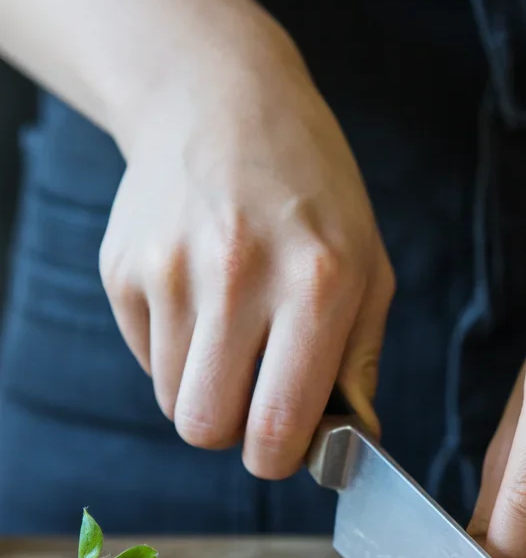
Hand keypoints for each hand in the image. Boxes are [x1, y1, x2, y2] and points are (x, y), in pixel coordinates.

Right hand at [100, 18, 394, 478]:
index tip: (285, 448)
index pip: (275, 425)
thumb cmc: (313, 193)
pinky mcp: (123, 267)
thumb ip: (359, 363)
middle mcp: (237, 276)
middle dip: (234, 432)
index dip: (279, 458)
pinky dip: (177, 351)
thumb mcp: (369, 266)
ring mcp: (170, 268)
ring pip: (172, 400)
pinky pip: (147, 357)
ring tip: (234, 334)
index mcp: (317, 283)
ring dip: (206, 389)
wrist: (220, 99)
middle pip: (205, 426)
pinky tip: (202, 299)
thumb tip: (348, 445)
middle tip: (257, 402)